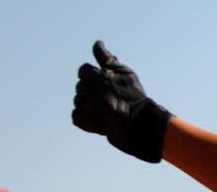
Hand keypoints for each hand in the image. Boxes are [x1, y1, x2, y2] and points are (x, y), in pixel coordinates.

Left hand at [73, 40, 171, 162]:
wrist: (140, 122)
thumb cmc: (134, 96)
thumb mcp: (125, 73)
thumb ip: (107, 58)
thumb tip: (97, 44)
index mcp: (98, 77)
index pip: (83, 70)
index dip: (93, 76)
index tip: (103, 82)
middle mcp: (90, 91)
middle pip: (80, 86)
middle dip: (91, 90)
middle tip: (107, 97)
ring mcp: (87, 107)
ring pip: (78, 100)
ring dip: (87, 103)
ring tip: (104, 108)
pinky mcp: (85, 122)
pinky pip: (76, 116)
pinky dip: (84, 117)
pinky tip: (97, 117)